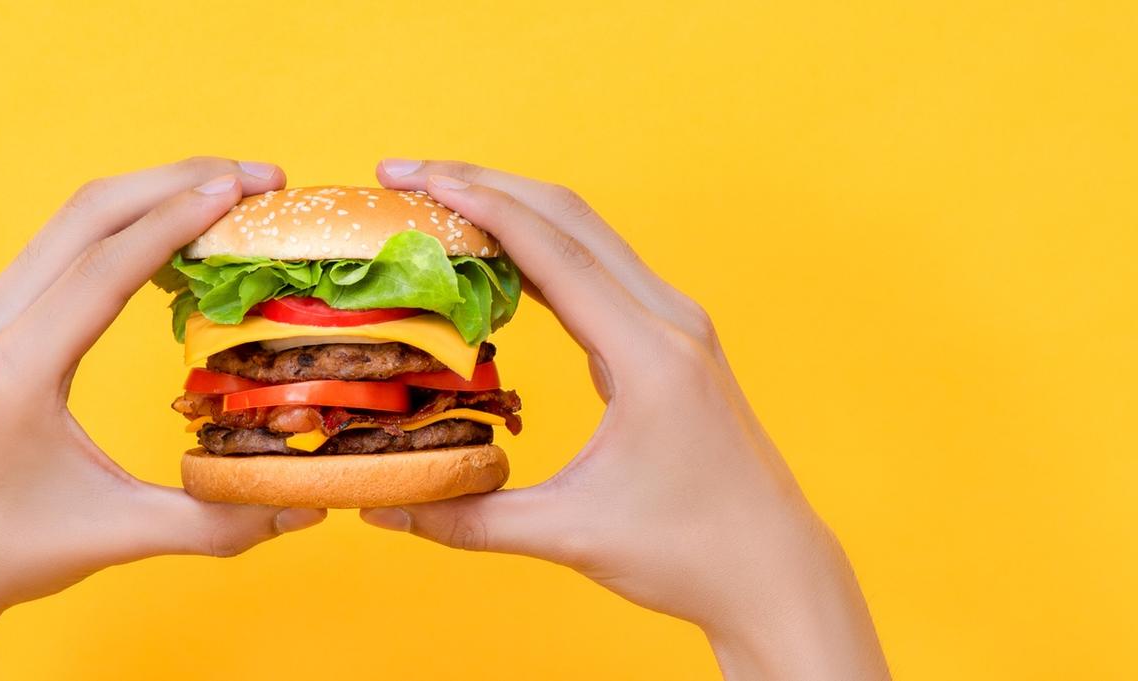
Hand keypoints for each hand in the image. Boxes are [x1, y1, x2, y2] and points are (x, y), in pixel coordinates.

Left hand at [0, 157, 325, 680]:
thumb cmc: (9, 552)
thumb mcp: (116, 536)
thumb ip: (216, 523)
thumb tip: (307, 506)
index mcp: (16, 372)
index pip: (104, 267)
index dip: (176, 219)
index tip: (241, 188)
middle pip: (88, 214)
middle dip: (177, 181)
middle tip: (260, 177)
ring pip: (74, 219)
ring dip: (151, 193)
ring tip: (229, 194)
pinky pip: (62, 243)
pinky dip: (123, 222)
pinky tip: (175, 233)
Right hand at [362, 159, 889, 679]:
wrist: (775, 572)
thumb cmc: (688, 554)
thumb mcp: (570, 536)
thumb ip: (468, 519)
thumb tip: (381, 509)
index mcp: (650, 355)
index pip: (553, 253)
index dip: (478, 207)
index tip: (414, 182)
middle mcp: (670, 322)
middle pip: (570, 217)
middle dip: (484, 185)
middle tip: (405, 174)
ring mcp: (677, 326)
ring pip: (587, 235)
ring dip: (514, 208)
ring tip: (437, 201)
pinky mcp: (673, 342)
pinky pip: (600, 269)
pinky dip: (542, 248)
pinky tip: (496, 257)